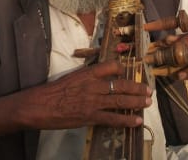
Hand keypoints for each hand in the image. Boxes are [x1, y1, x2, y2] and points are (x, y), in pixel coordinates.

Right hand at [14, 61, 151, 129]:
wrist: (39, 105)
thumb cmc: (51, 92)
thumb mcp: (70, 77)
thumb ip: (85, 78)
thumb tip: (98, 80)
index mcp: (87, 73)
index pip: (111, 66)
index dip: (123, 69)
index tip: (130, 72)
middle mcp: (93, 85)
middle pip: (120, 84)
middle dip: (137, 87)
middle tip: (148, 90)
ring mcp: (92, 101)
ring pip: (120, 100)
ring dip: (136, 102)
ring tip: (147, 103)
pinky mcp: (90, 116)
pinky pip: (113, 118)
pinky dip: (126, 120)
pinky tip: (136, 121)